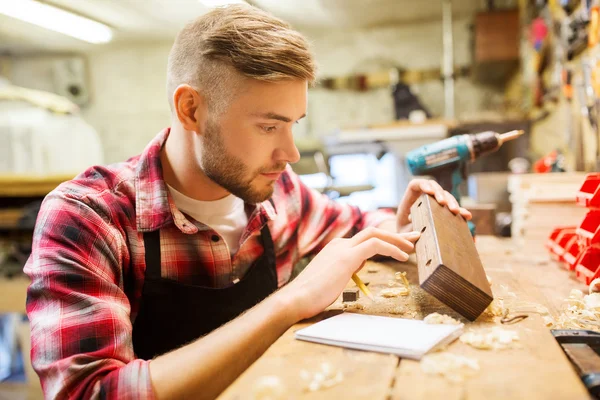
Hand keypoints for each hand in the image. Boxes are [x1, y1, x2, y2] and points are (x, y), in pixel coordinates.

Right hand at [280, 228, 419, 320]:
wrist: (296, 299)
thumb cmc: (312, 295)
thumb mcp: (333, 278)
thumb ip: (346, 268)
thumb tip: (358, 265)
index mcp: (337, 248)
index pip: (365, 239)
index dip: (386, 241)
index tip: (400, 247)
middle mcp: (340, 244)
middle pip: (373, 232)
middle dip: (396, 235)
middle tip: (414, 238)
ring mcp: (343, 248)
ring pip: (375, 233)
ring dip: (397, 239)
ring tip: (412, 248)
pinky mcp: (347, 256)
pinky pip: (375, 245)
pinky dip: (392, 248)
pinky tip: (402, 257)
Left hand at [396, 179, 471, 231]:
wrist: (407, 242)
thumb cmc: (402, 236)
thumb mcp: (402, 234)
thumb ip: (408, 232)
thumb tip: (418, 233)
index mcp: (409, 200)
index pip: (416, 185)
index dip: (424, 185)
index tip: (430, 192)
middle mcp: (422, 199)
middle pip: (434, 188)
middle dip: (441, 194)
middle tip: (444, 203)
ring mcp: (434, 204)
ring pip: (445, 196)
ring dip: (451, 202)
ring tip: (456, 211)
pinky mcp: (443, 213)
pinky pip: (453, 209)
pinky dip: (460, 212)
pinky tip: (467, 216)